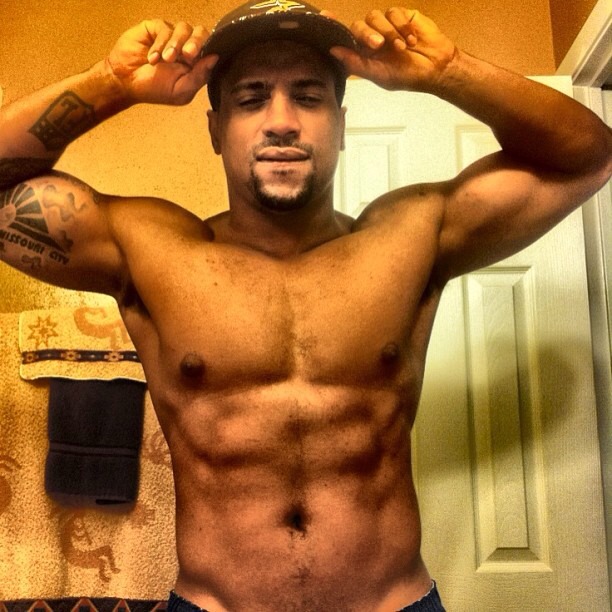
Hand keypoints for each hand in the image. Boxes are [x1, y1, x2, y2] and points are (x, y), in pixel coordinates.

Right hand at [106, 20, 218, 104]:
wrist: (125, 82)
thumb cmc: (154, 89)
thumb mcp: (181, 91)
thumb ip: (199, 76)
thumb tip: (215, 58)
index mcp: (196, 63)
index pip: (211, 49)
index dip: (208, 50)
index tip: (197, 59)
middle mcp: (186, 47)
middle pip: (201, 33)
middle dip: (196, 42)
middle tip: (187, 54)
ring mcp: (171, 36)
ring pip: (184, 28)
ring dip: (175, 44)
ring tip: (166, 60)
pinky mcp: (156, 28)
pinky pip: (164, 28)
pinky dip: (160, 44)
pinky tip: (153, 59)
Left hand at [328, 8, 455, 92]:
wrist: (435, 68)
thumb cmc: (406, 76)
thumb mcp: (379, 75)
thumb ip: (357, 64)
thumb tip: (334, 51)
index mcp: (363, 53)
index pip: (344, 37)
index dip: (333, 25)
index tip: (325, 15)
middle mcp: (371, 37)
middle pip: (358, 25)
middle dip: (367, 34)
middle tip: (379, 46)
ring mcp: (386, 25)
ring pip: (375, 17)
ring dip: (389, 33)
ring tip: (402, 48)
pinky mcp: (401, 16)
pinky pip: (394, 13)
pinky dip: (402, 27)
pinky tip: (411, 40)